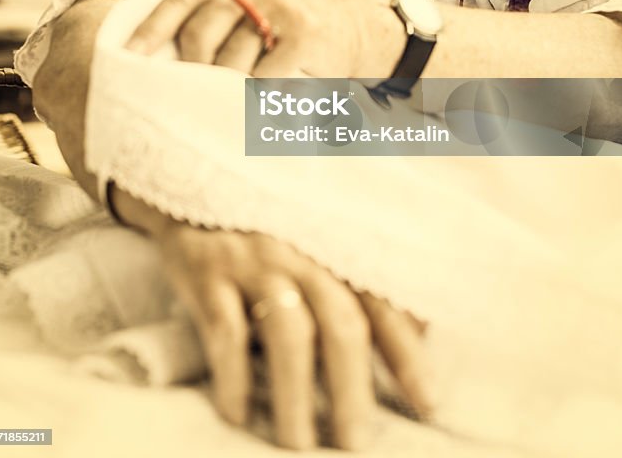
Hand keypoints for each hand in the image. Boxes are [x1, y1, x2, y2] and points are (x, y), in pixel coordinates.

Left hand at [126, 0, 404, 78]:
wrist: (360, 30)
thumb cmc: (290, 30)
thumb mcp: (250, 10)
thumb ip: (212, 23)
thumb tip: (156, 65)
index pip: (179, 1)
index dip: (150, 32)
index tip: (126, 61)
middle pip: (198, 34)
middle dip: (193, 71)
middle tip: (197, 95)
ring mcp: (278, 8)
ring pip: (230, 62)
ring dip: (229, 90)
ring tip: (232, 103)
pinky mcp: (301, 35)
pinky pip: (263, 79)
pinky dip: (258, 100)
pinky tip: (262, 107)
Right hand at [148, 215, 432, 449]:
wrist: (194, 188)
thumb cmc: (273, 227)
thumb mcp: (323, 243)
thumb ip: (366, 282)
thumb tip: (423, 331)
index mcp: (337, 248)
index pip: (384, 304)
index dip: (407, 356)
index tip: (426, 405)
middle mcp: (303, 253)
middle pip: (340, 324)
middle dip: (352, 390)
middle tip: (355, 444)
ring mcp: (255, 261)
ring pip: (287, 332)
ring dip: (295, 394)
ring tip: (297, 443)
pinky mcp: (208, 272)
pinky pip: (225, 330)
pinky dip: (232, 376)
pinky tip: (236, 414)